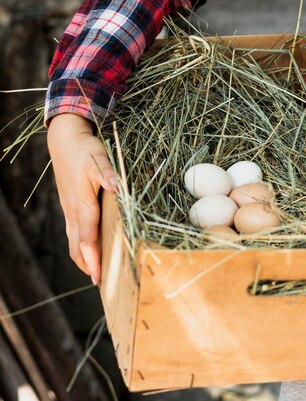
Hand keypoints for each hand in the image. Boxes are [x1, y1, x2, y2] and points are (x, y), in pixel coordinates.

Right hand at [47, 113, 116, 284]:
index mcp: (82, 205)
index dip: (93, 260)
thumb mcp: (99, 160)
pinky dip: (83, 247)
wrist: (64, 141)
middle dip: (89, 267)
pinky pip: (76, 234)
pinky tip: (95, 251)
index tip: (99, 278)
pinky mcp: (71, 208)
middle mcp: (74, 213)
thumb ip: (109, 175)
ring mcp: (70, 212)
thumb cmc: (85, 150)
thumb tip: (119, 188)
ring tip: (99, 274)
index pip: (87, 240)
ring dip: (85, 259)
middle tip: (103, 284)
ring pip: (75, 243)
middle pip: (78, 248)